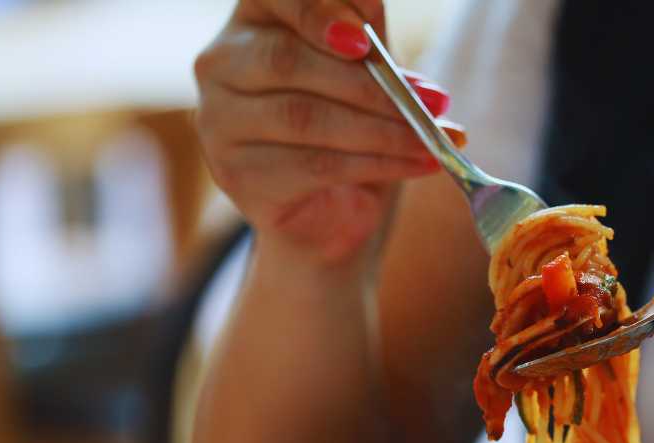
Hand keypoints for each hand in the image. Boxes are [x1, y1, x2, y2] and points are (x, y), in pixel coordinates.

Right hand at [194, 0, 450, 265]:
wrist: (328, 212)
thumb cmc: (348, 128)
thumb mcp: (365, 73)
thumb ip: (370, 42)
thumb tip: (385, 37)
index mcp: (252, 20)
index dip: (316, 13)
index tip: (364, 39)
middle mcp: (220, 64)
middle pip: (288, 61)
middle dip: (370, 84)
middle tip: (433, 102)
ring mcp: (220, 122)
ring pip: (304, 118)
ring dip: (382, 130)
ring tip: (431, 140)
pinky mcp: (237, 174)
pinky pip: (314, 165)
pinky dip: (377, 164)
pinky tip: (418, 164)